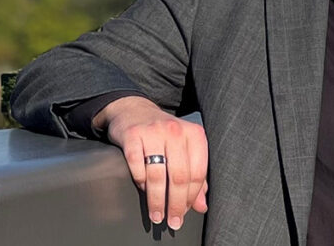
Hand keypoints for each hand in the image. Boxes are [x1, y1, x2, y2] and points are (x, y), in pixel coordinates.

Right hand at [95, 96, 208, 229]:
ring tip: (157, 215)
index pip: (198, 172)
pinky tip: (142, 190)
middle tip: (172, 221)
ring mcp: (153, 132)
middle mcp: (176, 131)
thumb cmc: (163, 135)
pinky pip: (137, 166)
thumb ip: (195, 175)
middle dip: (175, 203)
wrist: (134, 111)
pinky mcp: (132, 136)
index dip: (191, 197)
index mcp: (195, 134)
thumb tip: (202, 206)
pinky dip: (140, 182)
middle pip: (179, 176)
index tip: (185, 213)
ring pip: (157, 175)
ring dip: (156, 200)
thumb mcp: (184, 149)